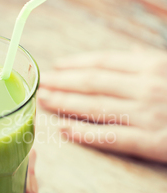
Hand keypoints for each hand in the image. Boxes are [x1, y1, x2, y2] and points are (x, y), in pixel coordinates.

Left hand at [38, 49, 166, 162]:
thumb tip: (132, 51)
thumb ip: (152, 61)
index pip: (104, 62)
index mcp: (152, 66)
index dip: (76, 64)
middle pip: (93, 83)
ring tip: (44, 101)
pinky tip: (64, 129)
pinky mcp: (152, 141)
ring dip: (65, 103)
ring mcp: (147, 115)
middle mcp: (145, 87)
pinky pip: (112, 137)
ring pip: (95, 107)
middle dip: (62, 82)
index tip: (56, 66)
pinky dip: (85, 133)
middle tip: (41, 83)